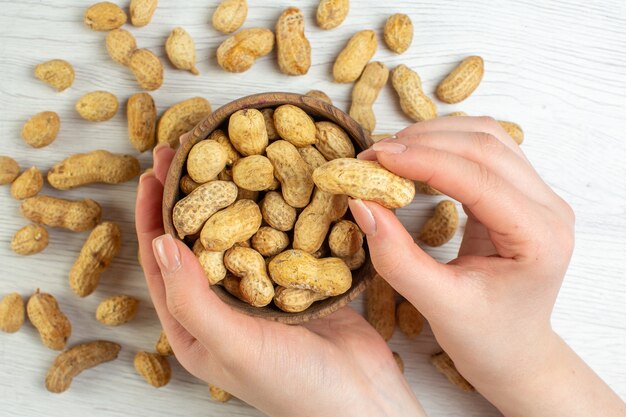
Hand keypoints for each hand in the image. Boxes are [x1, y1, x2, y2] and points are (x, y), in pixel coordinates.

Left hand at [136, 144, 425, 416]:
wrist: (363, 400)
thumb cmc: (294, 387)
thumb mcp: (234, 347)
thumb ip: (193, 300)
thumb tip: (159, 243)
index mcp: (196, 325)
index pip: (163, 262)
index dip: (153, 214)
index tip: (152, 171)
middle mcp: (226, 304)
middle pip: (201, 238)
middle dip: (192, 194)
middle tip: (190, 148)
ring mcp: (264, 290)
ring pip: (242, 232)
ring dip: (236, 195)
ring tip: (233, 155)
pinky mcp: (299, 280)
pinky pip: (283, 237)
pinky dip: (279, 209)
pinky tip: (281, 180)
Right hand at [352, 117, 624, 416]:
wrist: (515, 351)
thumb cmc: (486, 337)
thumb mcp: (438, 304)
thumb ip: (397, 257)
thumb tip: (362, 203)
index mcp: (539, 237)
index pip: (478, 178)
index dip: (422, 161)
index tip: (374, 157)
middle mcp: (548, 208)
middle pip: (485, 145)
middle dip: (423, 142)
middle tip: (372, 156)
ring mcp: (539, 195)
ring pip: (487, 136)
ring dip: (434, 135)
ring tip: (389, 154)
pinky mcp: (520, 192)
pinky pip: (485, 149)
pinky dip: (446, 143)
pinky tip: (416, 156)